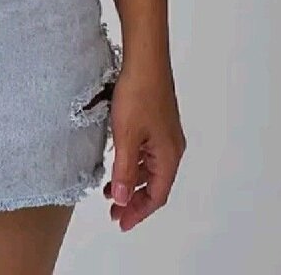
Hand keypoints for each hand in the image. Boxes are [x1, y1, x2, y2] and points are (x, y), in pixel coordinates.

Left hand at [103, 58, 186, 230]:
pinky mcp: (155, 122)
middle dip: (134, 200)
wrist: (144, 59)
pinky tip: (117, 161)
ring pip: (148, 168)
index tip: (120, 222)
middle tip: (113, 211)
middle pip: (154, 184)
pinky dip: (132, 163)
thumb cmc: (138, 95)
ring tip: (109, 190)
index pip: (157, 195)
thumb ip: (123, 170)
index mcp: (168, 155)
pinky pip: (145, 153)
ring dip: (131, 181)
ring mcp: (164, 134)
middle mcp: (171, 148)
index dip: (138, 211)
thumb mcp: (126, 135)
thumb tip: (120, 199)